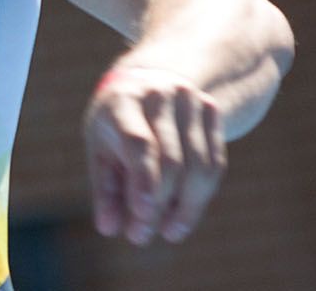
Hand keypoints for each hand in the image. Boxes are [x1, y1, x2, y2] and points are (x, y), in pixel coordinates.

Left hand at [83, 65, 225, 245]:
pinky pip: (215, 163)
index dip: (143, 183)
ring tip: (168, 232)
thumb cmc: (116, 122)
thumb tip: (109, 228)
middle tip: (141, 236)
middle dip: (160, 205)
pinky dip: (202, 195)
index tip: (141, 218)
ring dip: (186, 208)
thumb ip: (104, 186)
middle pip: (172, 160)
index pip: (139, 144)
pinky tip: (183, 213)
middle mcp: (160, 95)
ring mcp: (190, 100)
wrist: (148, 80)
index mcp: (124, 101)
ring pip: (200, 166)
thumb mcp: (99, 145)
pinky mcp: (213, 110)